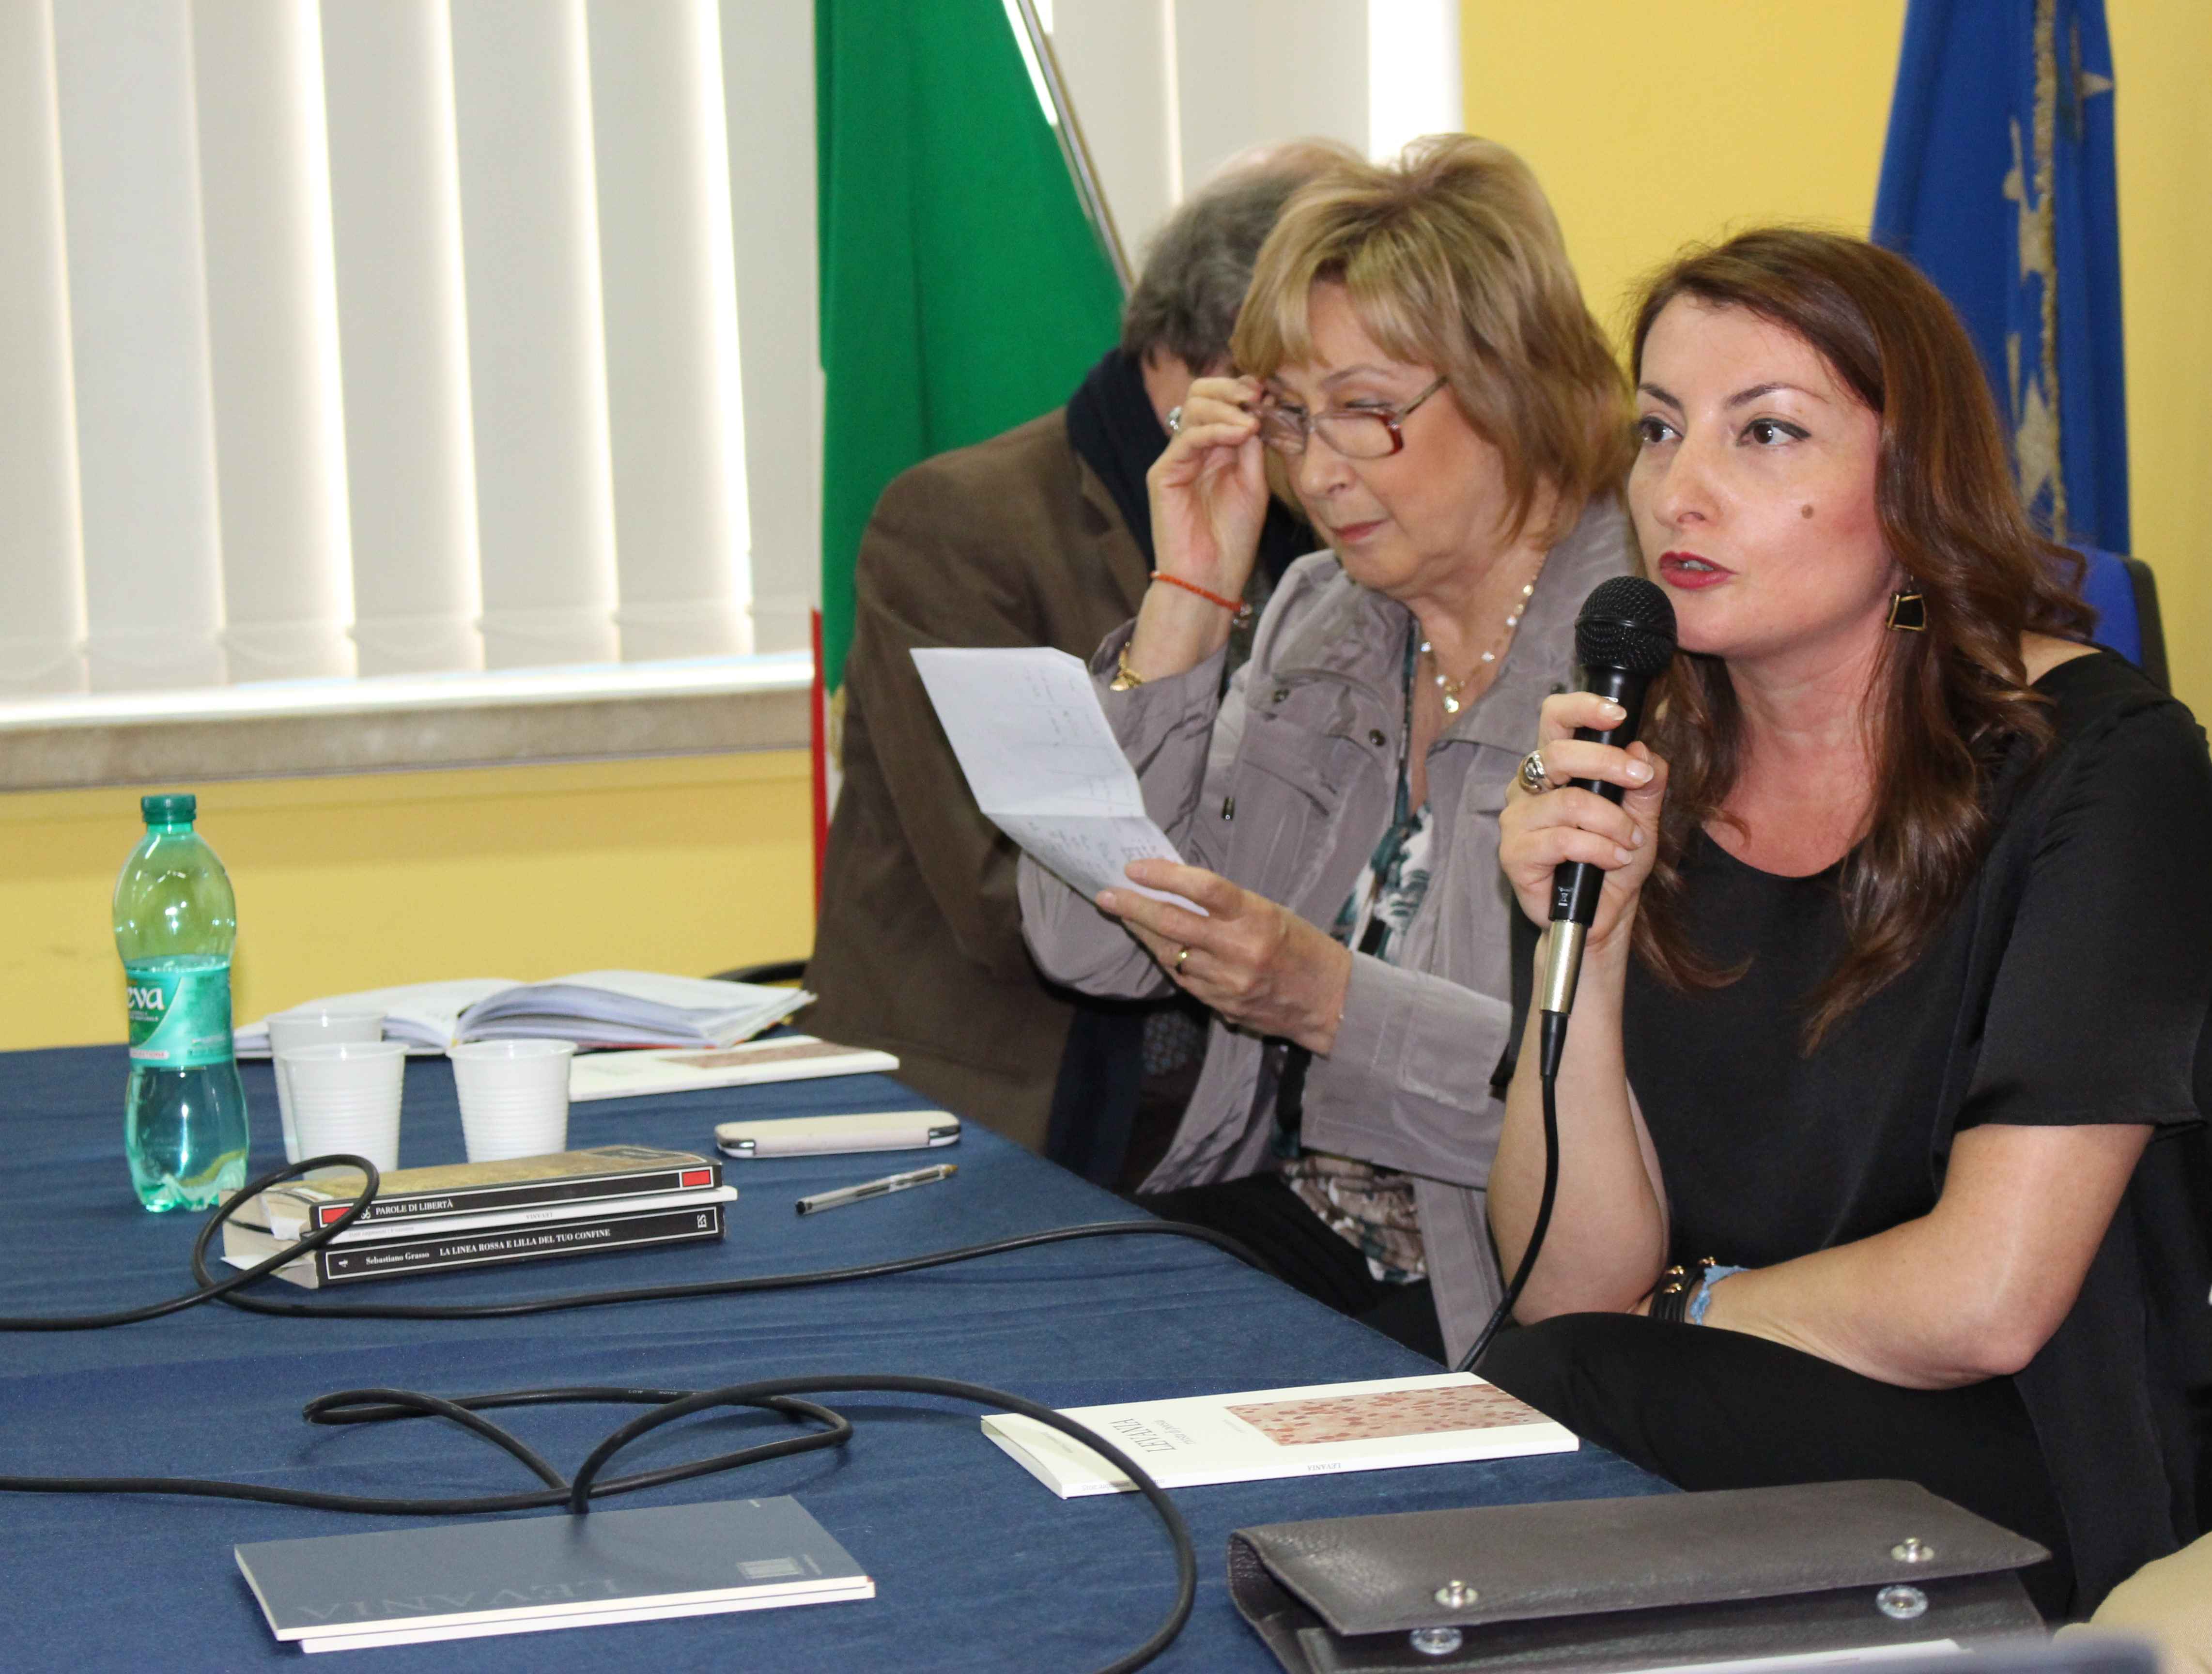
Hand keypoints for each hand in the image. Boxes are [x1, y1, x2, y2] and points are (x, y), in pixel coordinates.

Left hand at [1098, 859, 1350, 1053]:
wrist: (1331, 1001)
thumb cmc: (1303, 947)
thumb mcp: (1271, 912)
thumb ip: (1227, 904)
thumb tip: (1176, 887)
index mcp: (1257, 918)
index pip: (1203, 889)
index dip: (1164, 876)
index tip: (1136, 868)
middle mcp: (1240, 950)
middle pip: (1174, 923)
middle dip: (1134, 906)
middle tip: (1107, 894)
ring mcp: (1228, 982)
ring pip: (1170, 953)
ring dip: (1143, 932)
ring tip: (1125, 914)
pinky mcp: (1221, 1005)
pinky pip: (1182, 978)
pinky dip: (1166, 958)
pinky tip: (1155, 944)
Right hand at [1147, 375, 1270, 601]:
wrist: (1210, 578)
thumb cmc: (1233, 538)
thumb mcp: (1253, 483)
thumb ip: (1251, 447)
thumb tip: (1257, 409)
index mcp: (1214, 448)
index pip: (1220, 400)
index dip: (1242, 389)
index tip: (1270, 391)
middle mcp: (1192, 448)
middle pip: (1200, 393)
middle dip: (1231, 387)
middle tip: (1258, 396)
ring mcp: (1176, 459)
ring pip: (1193, 408)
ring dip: (1227, 407)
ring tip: (1252, 422)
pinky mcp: (1163, 473)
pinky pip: (1188, 437)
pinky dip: (1217, 429)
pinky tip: (1241, 433)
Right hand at [1498, 692, 1668, 953]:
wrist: (1602, 914)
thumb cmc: (1615, 860)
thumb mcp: (1643, 817)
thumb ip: (1647, 782)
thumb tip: (1642, 750)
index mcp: (1554, 768)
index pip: (1554, 719)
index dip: (1582, 708)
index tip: (1618, 715)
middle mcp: (1528, 788)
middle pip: (1557, 754)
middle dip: (1608, 763)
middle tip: (1640, 779)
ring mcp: (1516, 821)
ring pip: (1567, 803)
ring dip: (1612, 822)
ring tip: (1631, 843)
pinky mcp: (1514, 854)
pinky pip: (1561, 841)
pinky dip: (1598, 849)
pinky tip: (1614, 859)